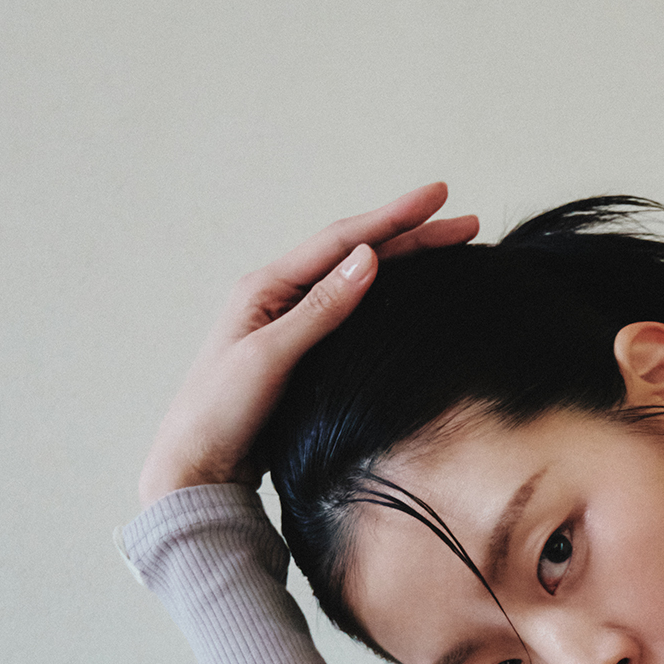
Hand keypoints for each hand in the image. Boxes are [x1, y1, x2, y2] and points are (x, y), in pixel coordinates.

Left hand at [136, 181, 479, 508]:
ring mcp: (291, 324)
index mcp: (267, 286)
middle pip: (356, 253)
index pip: (343, 241)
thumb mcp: (270, 357)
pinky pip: (351, 312)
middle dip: (413, 235)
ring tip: (446, 247)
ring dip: (403, 261)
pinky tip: (406, 292)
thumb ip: (321, 309)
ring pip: (357, 280)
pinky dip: (385, 296)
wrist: (198, 467)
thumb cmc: (220, 413)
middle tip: (466, 223)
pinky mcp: (302, 354)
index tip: (440, 196)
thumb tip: (367, 259)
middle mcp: (280, 296)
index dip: (395, 218)